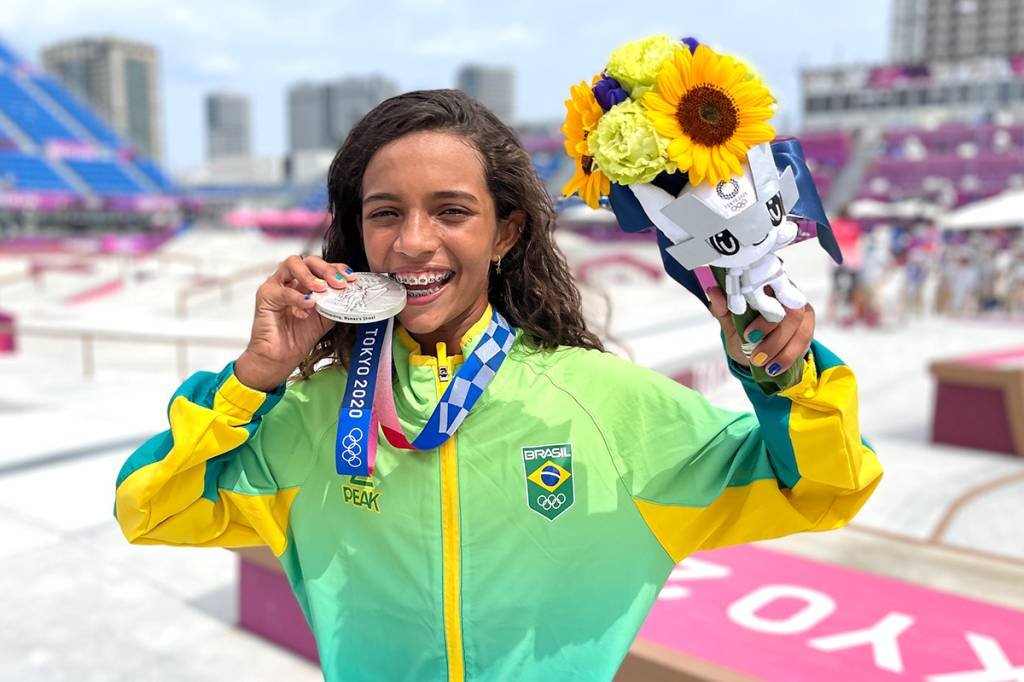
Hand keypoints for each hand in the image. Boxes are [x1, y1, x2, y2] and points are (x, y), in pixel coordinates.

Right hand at [234, 255, 356, 391]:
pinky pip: (283, 290)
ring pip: (292, 263)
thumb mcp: (326, 317)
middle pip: (309, 260)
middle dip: (327, 269)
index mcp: (305, 283)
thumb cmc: (299, 337)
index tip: (350, 278)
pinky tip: (308, 305)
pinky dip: (298, 297)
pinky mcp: (265, 295)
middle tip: (339, 283)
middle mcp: (291, 279)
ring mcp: (276, 284)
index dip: (337, 268)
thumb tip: (351, 291)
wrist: (280, 357)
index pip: (322, 266)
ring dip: (310, 275)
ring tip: (321, 289)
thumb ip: (335, 302)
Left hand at [706, 285, 814, 374]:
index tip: (747, 336)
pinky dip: (788, 357)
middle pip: (791, 313)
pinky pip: (805, 341)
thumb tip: (712, 291)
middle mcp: (788, 293)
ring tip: (762, 364)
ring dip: (781, 351)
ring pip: (800, 329)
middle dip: (773, 339)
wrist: (754, 350)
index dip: (763, 316)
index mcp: (768, 285)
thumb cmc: (742, 330)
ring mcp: (801, 310)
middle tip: (755, 357)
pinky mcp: (807, 326)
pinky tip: (774, 368)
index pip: (773, 293)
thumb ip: (723, 309)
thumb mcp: (730, 322)